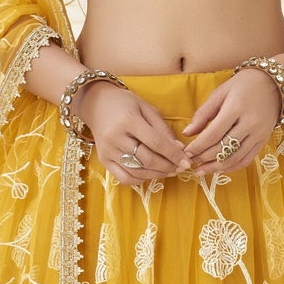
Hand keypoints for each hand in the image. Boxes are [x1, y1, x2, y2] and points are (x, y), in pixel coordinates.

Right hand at [76, 80, 192, 186]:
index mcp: (128, 120)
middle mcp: (116, 137)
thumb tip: (179, 149)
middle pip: (147, 160)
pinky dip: (139, 180)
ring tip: (169, 171)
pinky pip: (123, 178)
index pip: (156, 143)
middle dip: (167, 167)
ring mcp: (108, 151)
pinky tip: (150, 174)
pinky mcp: (103, 160)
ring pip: (137, 171)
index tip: (187, 162)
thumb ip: (162, 129)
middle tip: (180, 168)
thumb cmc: (124, 103)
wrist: (96, 103)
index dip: (174, 155)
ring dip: (157, 175)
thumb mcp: (146, 108)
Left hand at [179, 68, 282, 175]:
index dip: (197, 146)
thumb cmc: (243, 85)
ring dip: (215, 167)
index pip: (213, 134)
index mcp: (236, 108)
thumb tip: (187, 133)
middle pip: (223, 148)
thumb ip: (203, 113)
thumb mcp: (220, 93)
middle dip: (203, 158)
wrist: (273, 84)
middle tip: (190, 161)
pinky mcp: (263, 141)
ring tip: (201, 170)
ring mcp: (258, 134)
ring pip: (234, 158)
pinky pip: (246, 160)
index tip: (186, 152)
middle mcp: (250, 124)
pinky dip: (231, 167)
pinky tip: (219, 169)